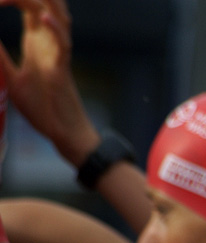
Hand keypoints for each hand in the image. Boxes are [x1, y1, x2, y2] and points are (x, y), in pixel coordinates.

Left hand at [0, 0, 100, 164]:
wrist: (61, 130)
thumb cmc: (41, 106)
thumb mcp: (10, 78)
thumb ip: (0, 58)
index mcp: (36, 41)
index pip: (27, 6)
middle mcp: (49, 42)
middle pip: (44, 4)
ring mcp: (58, 53)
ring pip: (59, 18)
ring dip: (48, 2)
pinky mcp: (62, 69)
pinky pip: (63, 45)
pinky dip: (55, 30)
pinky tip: (44, 18)